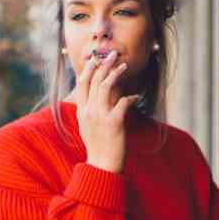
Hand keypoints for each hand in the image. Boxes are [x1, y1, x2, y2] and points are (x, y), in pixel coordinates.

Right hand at [75, 50, 136, 172]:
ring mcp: (100, 116)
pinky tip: (136, 97)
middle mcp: (89, 111)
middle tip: (113, 54)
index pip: (82, 83)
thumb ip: (88, 111)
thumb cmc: (97, 147)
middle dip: (104, 64)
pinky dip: (131, 97)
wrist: (102, 165)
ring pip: (106, 86)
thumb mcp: (86, 127)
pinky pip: (123, 102)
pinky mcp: (114, 122)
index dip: (90, 68)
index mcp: (82, 111)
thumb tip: (94, 98)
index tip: (97, 59)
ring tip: (124, 65)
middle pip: (94, 80)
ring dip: (116, 73)